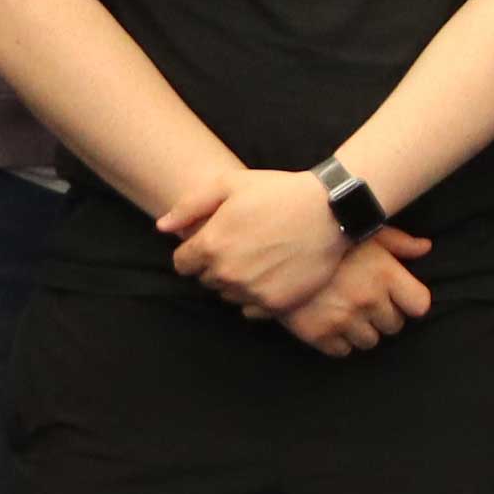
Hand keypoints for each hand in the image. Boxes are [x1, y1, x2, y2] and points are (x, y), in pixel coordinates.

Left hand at [174, 167, 356, 320]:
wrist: (331, 211)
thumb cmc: (279, 192)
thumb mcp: (230, 184)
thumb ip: (190, 206)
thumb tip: (162, 227)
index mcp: (211, 245)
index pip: (182, 264)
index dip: (194, 251)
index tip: (213, 240)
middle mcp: (227, 274)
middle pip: (206, 280)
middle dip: (216, 265)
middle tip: (242, 244)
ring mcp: (252, 292)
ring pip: (228, 296)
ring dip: (236, 282)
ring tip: (259, 257)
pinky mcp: (276, 304)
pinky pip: (251, 310)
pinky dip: (257, 295)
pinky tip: (272, 273)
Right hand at [282, 233, 436, 357]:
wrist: (276, 246)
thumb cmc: (328, 235)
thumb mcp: (366, 230)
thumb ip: (399, 242)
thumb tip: (425, 248)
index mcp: (385, 273)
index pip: (419, 305)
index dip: (410, 302)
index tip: (400, 298)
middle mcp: (368, 299)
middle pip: (394, 326)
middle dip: (384, 316)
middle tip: (367, 303)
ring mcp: (343, 319)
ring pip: (370, 341)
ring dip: (362, 331)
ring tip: (348, 313)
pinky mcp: (318, 334)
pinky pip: (342, 351)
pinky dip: (338, 341)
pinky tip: (330, 322)